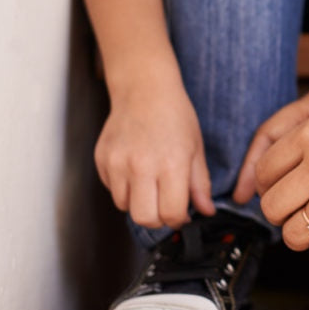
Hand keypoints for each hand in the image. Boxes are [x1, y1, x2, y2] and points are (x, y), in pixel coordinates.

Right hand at [94, 72, 214, 229]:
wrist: (144, 90)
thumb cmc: (175, 116)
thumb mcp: (196, 149)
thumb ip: (201, 184)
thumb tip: (206, 211)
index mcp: (171, 164)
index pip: (171, 214)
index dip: (178, 219)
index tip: (181, 213)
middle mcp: (141, 167)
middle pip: (144, 219)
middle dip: (157, 219)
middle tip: (164, 205)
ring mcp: (117, 164)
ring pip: (124, 207)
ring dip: (139, 203)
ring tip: (150, 182)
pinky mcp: (101, 161)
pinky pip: (112, 190)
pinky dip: (124, 188)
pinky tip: (135, 170)